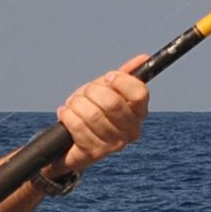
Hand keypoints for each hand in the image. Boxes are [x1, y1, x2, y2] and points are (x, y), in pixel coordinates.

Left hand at [56, 56, 150, 173]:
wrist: (73, 142)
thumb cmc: (94, 111)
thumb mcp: (107, 91)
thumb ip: (124, 76)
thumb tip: (144, 58)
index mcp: (139, 113)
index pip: (139, 93)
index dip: (121, 81)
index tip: (108, 78)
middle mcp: (131, 131)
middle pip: (112, 102)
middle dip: (91, 92)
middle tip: (85, 94)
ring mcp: (114, 144)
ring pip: (92, 114)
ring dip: (76, 104)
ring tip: (73, 106)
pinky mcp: (94, 153)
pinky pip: (78, 126)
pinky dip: (67, 116)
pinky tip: (66, 115)